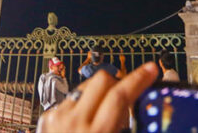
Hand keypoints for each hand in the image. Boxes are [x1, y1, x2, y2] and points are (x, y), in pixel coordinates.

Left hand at [37, 62, 157, 132]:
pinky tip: (83, 124)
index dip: (138, 79)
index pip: (120, 96)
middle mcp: (75, 122)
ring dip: (98, 94)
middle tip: (126, 94)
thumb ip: (123, 127)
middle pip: (102, 80)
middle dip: (118, 82)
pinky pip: (69, 100)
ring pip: (84, 87)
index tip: (150, 69)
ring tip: (103, 114)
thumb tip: (134, 111)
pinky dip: (81, 106)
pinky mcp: (47, 119)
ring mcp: (58, 118)